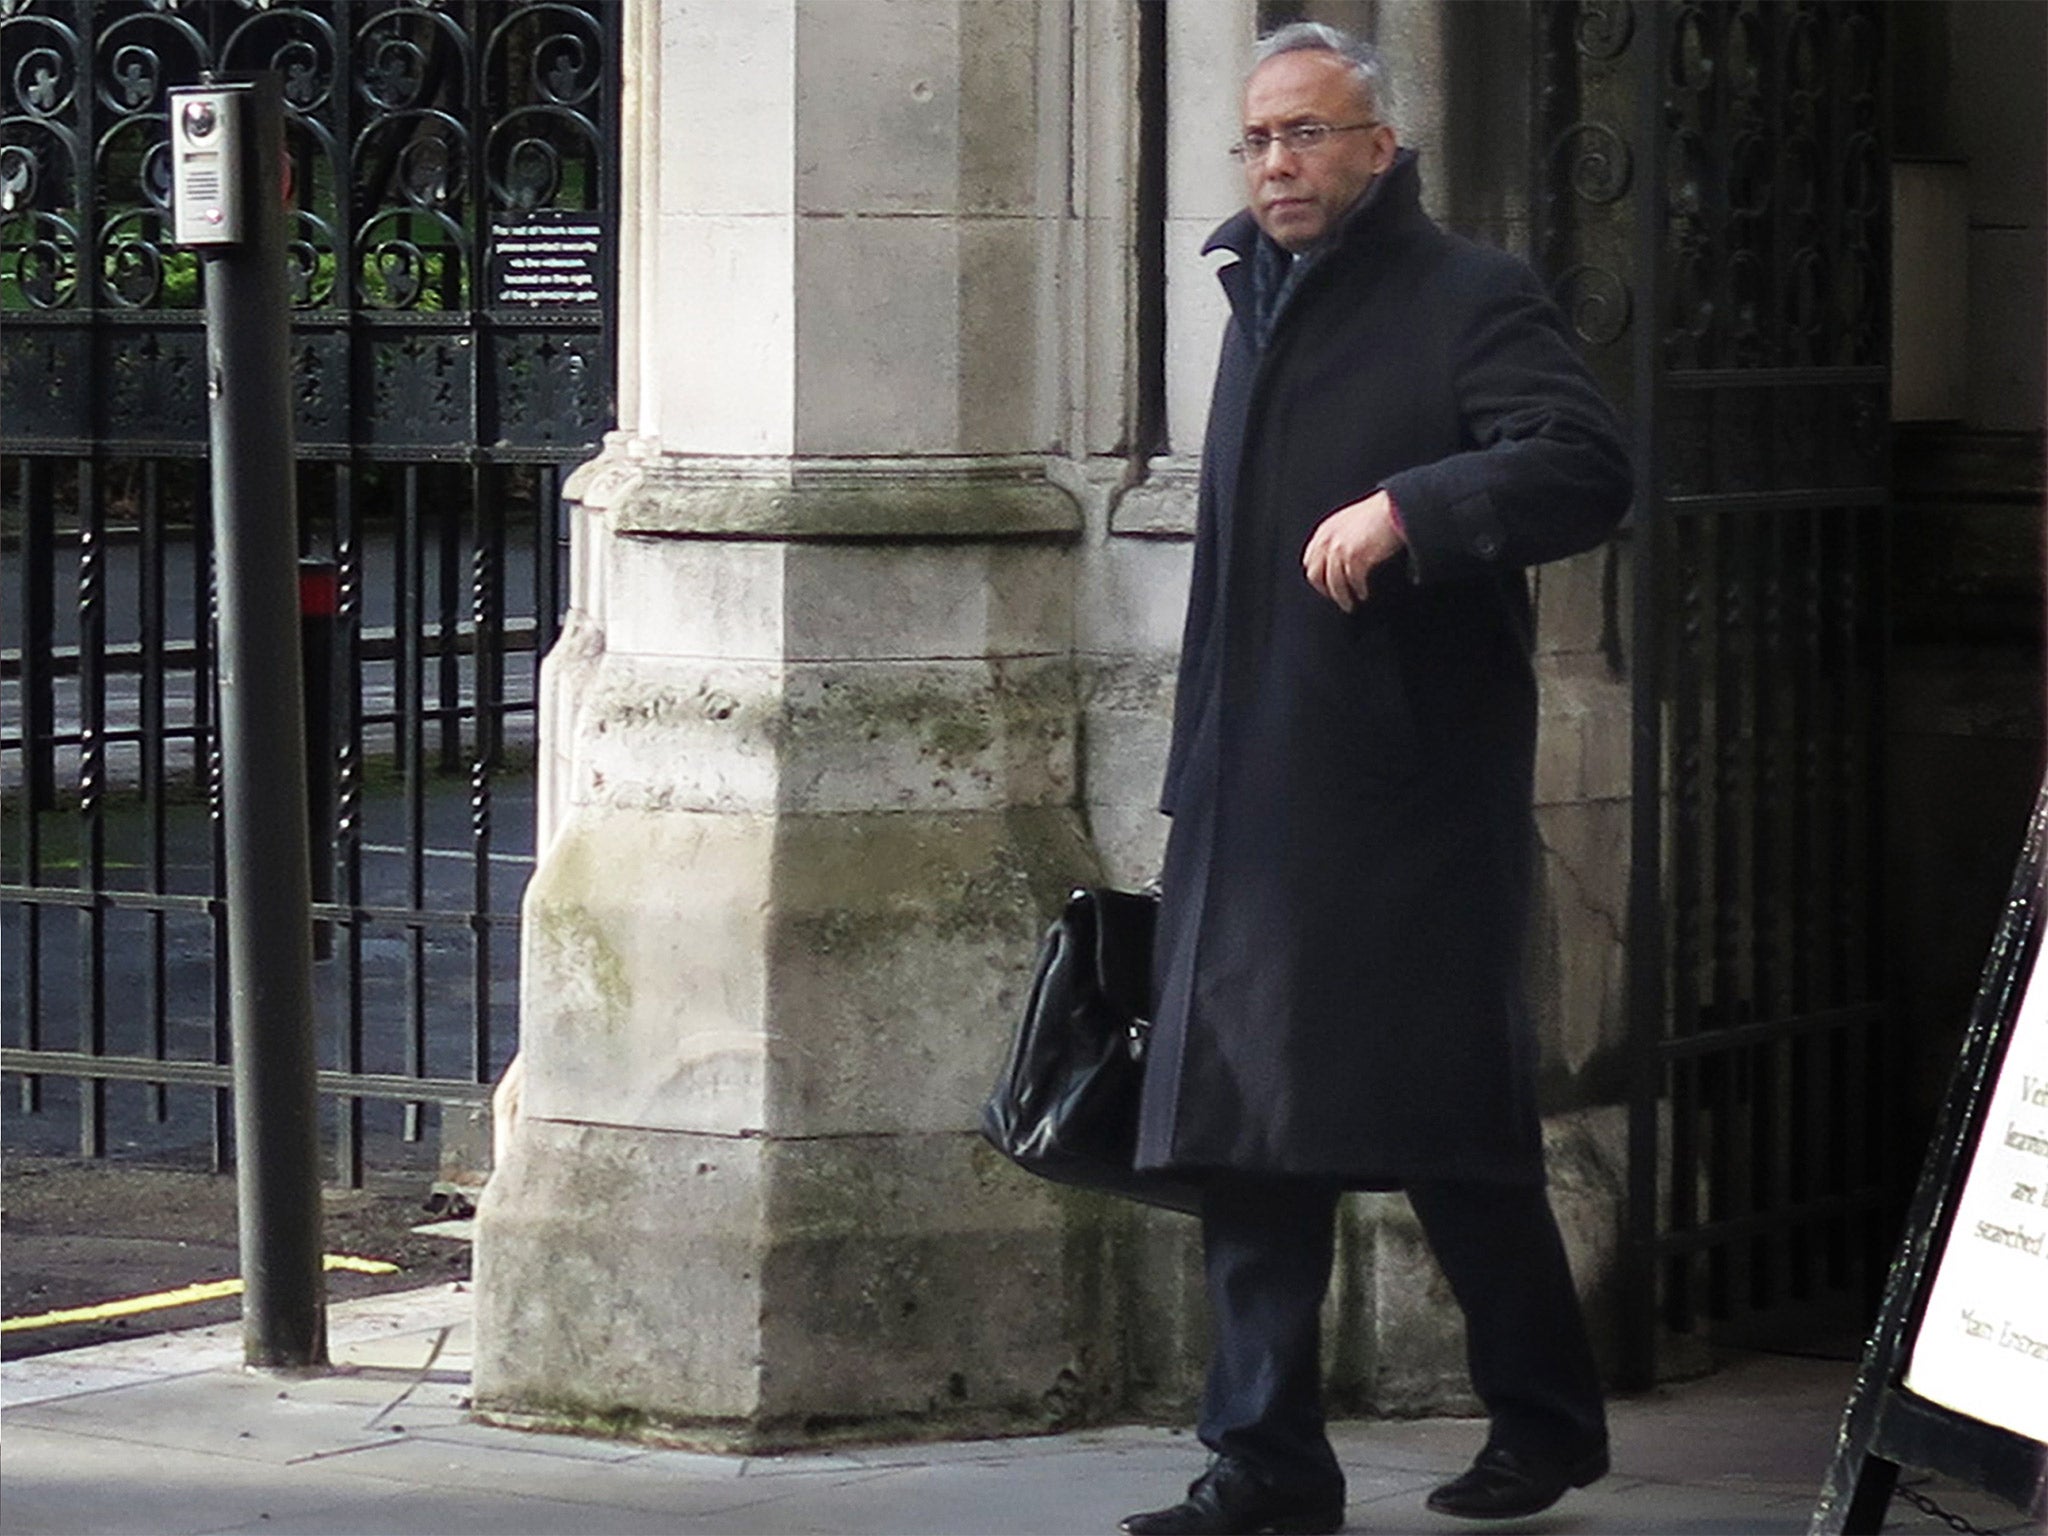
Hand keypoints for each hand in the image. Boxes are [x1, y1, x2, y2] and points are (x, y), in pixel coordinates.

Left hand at [1303, 490, 1404, 612]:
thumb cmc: (1378, 514)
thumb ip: (1338, 539)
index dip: (1317, 576)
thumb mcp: (1348, 522)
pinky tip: (1363, 594)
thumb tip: (1338, 560)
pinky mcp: (1355, 557)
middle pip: (1315, 575)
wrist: (1394, 508)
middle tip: (1336, 598)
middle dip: (1324, 590)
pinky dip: (1358, 590)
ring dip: (1342, 597)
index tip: (1326, 585)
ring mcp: (1339, 549)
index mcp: (1324, 530)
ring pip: (1333, 583)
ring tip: (1349, 604)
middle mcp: (1327, 540)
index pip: (1309, 560)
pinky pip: (1353, 581)